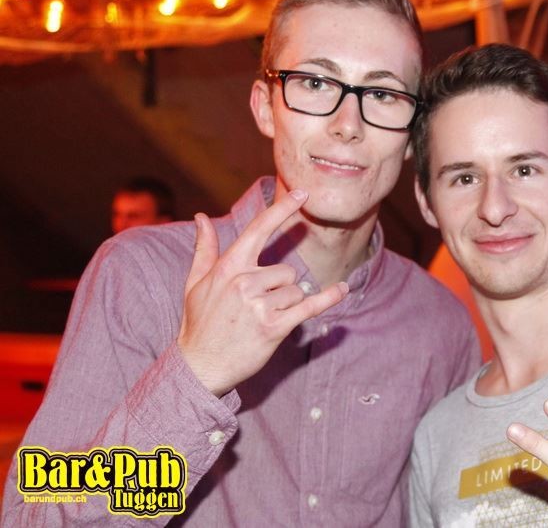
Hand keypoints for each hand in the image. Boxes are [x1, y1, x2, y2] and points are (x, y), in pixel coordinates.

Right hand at [178, 190, 347, 395]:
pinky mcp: (275, 326)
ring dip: (287, 305)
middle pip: (287, 271)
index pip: (259, 229)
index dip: (283, 209)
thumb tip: (201, 217)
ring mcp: (260, 305)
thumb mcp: (195, 282)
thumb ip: (204, 248)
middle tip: (255, 309)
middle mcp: (245, 282)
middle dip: (280, 288)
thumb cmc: (199, 323)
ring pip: (296, 291)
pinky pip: (309, 306)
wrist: (199, 365)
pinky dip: (328, 299)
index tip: (303, 192)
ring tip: (261, 321)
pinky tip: (343, 289)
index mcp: (229, 267)